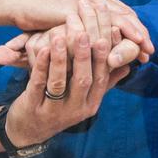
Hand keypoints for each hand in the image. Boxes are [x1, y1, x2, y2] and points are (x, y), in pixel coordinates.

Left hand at [0, 0, 129, 153]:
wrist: (28, 131)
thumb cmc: (59, 105)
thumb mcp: (83, 96)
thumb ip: (104, 81)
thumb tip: (129, 64)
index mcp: (92, 103)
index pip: (104, 74)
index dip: (108, 51)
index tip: (113, 26)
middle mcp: (77, 109)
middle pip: (85, 78)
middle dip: (87, 52)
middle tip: (86, 27)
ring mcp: (55, 110)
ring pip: (62, 82)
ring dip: (63, 56)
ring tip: (62, 33)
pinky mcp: (34, 108)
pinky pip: (39, 84)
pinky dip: (42, 65)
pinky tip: (43, 47)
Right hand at [0, 0, 152, 60]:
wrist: (16, 4)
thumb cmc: (35, 15)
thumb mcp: (62, 22)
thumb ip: (78, 27)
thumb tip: (88, 41)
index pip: (117, 12)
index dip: (130, 29)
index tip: (141, 45)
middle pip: (124, 12)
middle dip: (138, 32)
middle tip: (149, 50)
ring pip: (120, 16)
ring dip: (135, 34)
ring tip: (144, 51)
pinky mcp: (80, 4)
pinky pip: (105, 20)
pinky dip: (121, 34)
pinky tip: (129, 46)